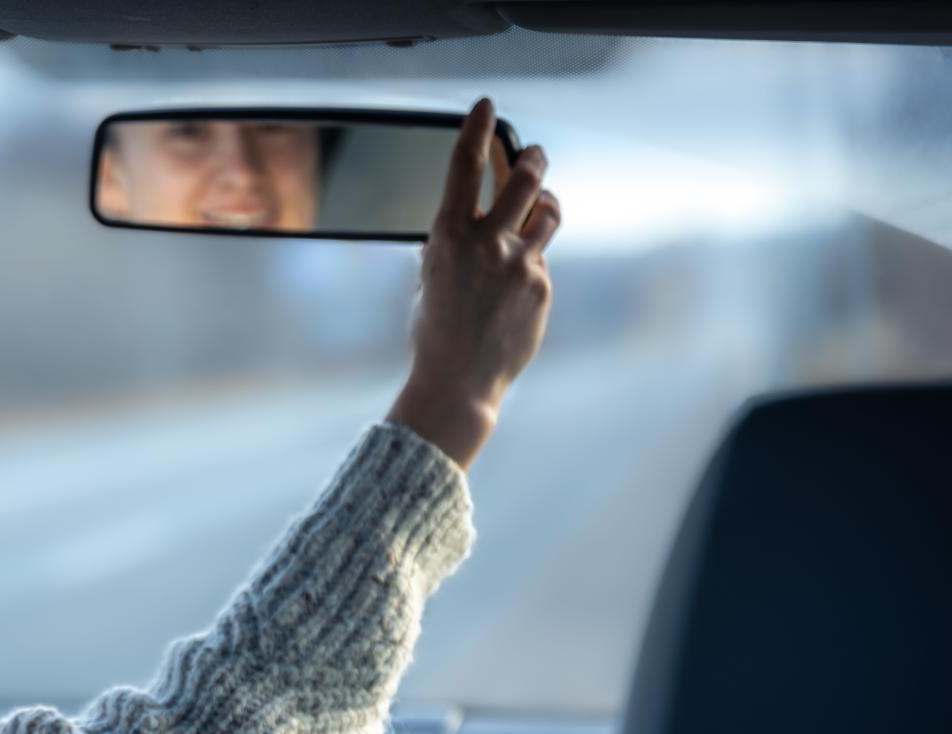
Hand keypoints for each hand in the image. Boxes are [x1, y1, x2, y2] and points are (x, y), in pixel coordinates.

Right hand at [389, 98, 560, 468]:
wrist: (458, 381)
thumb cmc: (435, 332)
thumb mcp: (431, 278)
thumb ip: (453, 245)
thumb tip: (471, 223)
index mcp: (448, 236)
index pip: (464, 166)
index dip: (477, 128)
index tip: (487, 105)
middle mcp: (487, 243)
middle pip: (525, 177)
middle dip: (533, 158)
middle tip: (534, 155)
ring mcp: (519, 263)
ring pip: (548, 212)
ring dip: (544, 205)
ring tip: (538, 211)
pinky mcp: (541, 286)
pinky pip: (542, 258)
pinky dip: (531, 264)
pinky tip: (514, 291)